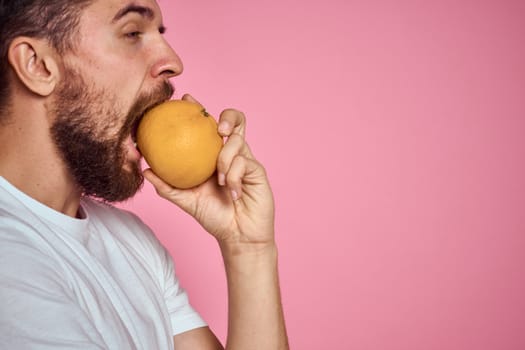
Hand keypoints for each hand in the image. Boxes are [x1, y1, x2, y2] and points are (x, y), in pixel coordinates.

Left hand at [143, 94, 274, 249]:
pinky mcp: (257, 170)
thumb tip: (145, 170)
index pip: (207, 127)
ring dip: (225, 159)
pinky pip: (243, 162)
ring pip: (237, 141)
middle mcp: (231, 153)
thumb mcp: (187, 201)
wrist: (238, 236)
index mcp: (214, 156)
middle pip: (235, 122)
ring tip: (219, 179)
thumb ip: (167, 186)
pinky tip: (232, 192)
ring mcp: (246, 160)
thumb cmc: (215, 217)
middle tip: (217, 128)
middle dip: (228, 117)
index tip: (186, 98)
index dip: (199, 109)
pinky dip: (233, 177)